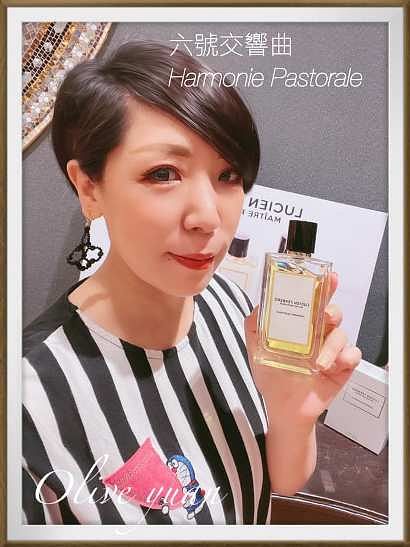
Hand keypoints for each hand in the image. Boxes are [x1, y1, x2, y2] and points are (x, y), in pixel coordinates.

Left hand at [244, 272, 361, 427]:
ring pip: (342, 334)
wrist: (283, 408)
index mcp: (301, 325)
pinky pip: (353, 355)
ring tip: (319, 362)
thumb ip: (254, 326)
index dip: (323, 287)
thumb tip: (260, 304)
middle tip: (327, 316)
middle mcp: (319, 333)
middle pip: (333, 312)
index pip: (314, 301)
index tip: (328, 277)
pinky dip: (345, 358)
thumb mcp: (256, 349)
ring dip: (332, 345)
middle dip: (332, 310)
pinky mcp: (343, 366)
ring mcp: (333, 349)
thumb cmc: (272, 376)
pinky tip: (332, 367)